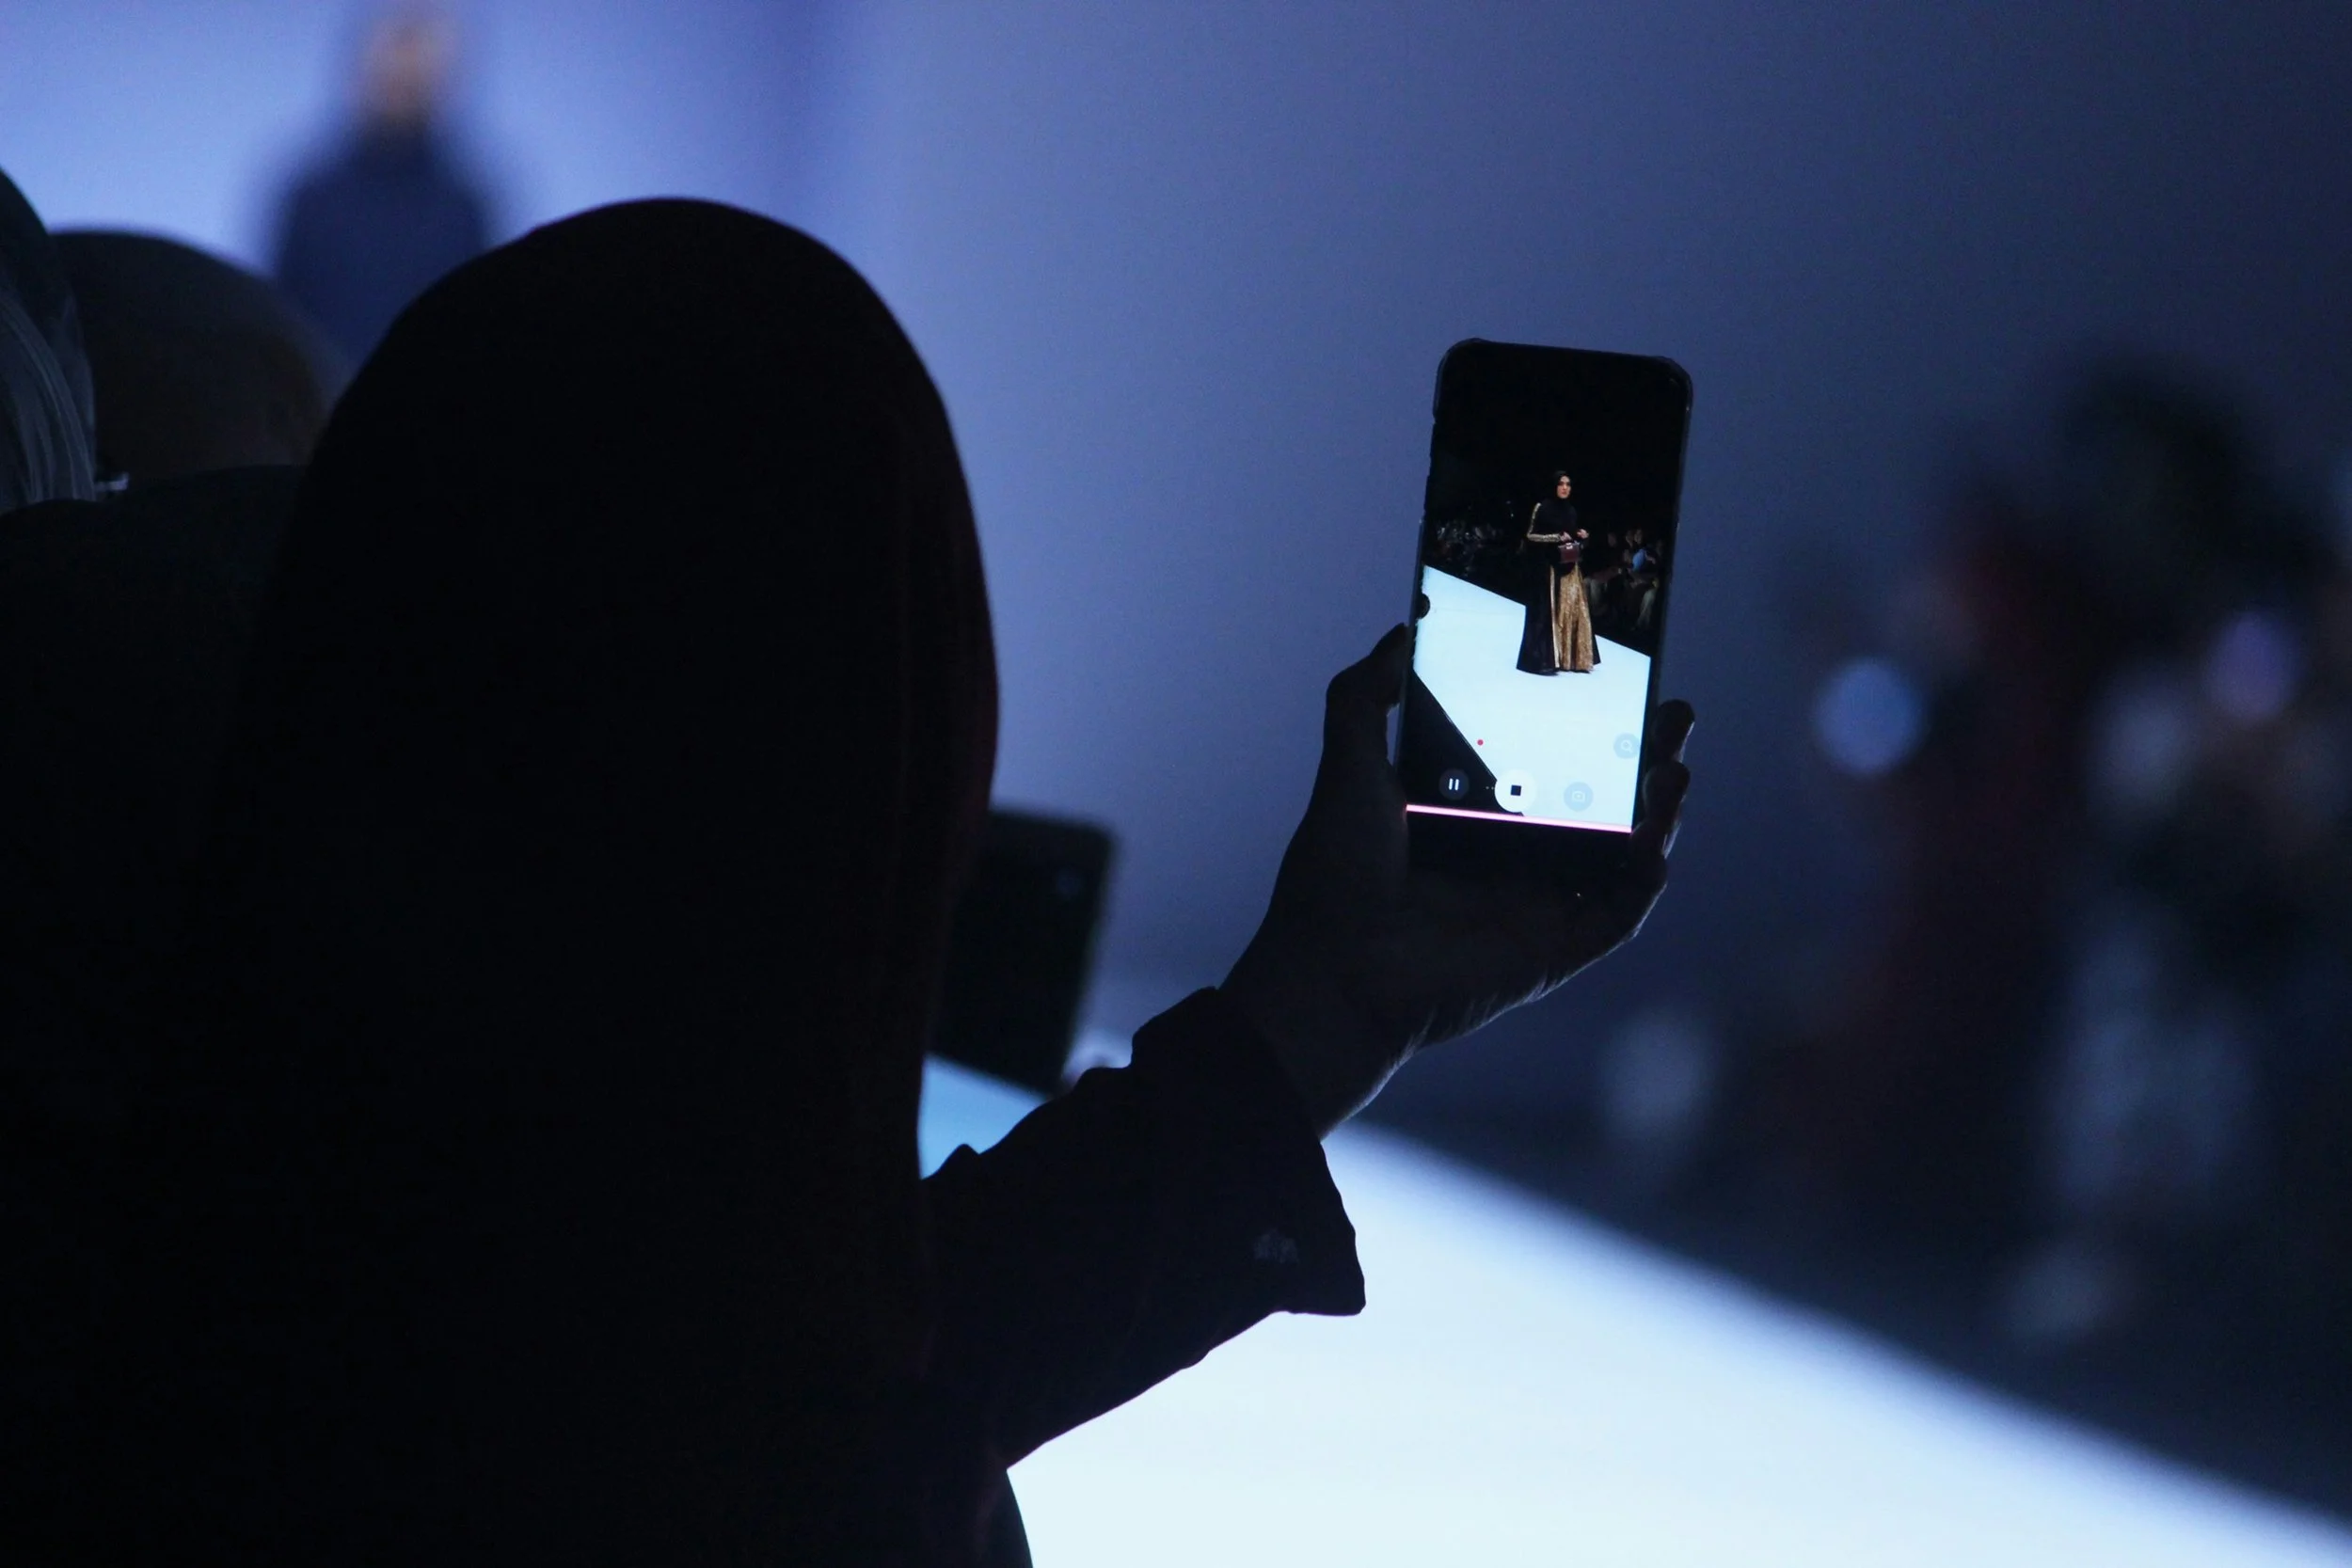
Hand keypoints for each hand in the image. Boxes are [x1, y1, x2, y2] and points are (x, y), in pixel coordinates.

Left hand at [1221, 625, 1693, 1135]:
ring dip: (1660, 811)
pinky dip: (1645, 878)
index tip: (1615, 678)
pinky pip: (1619, 913)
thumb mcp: (1348, 767)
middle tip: (1673, 711)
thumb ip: (1362, 698)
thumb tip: (1400, 632)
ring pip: (1623, 853)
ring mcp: (1539, 904)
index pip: (1548, 759)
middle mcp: (1513, 857)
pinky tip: (1656, 839)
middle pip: (1600, 800)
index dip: (1587, 723)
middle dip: (1644, 756)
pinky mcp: (1554, 950)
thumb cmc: (1334, 875)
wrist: (1333, 967)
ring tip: (1676, 764)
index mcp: (1472, 815)